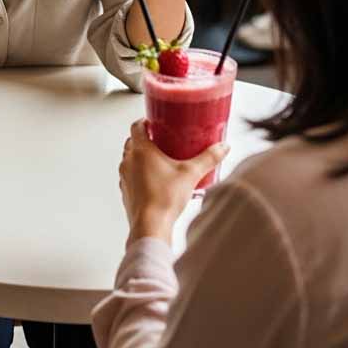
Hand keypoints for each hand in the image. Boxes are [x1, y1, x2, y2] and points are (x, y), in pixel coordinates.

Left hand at [119, 120, 227, 243]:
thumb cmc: (166, 198)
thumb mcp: (192, 174)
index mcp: (141, 150)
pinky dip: (139, 174)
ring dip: (140, 157)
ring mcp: (124, 177)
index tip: (155, 122)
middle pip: (132, 141)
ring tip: (160, 160)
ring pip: (130, 159)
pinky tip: (155, 181)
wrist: (150, 226)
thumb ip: (209, 158)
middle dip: (144, 139)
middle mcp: (128, 161)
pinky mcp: (125, 192)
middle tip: (161, 140)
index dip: (145, 121)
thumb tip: (223, 146)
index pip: (136, 126)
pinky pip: (130, 176)